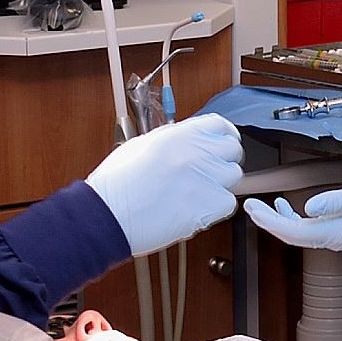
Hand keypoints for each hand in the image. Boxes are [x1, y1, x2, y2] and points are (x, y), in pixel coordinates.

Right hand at [87, 115, 243, 255]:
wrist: (108, 215)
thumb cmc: (117, 184)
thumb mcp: (142, 145)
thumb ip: (172, 139)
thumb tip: (188, 139)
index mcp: (180, 134)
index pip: (220, 126)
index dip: (224, 136)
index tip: (223, 144)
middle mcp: (196, 152)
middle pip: (233, 150)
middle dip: (222, 161)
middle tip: (208, 174)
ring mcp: (205, 178)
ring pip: (233, 177)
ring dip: (219, 185)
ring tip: (195, 194)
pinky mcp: (208, 205)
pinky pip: (227, 203)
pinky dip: (215, 209)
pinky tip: (194, 209)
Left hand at [242, 173, 341, 251]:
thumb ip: (336, 202)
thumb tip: (309, 208)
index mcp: (337, 233)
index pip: (294, 232)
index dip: (270, 222)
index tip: (253, 209)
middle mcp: (334, 238)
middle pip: (292, 235)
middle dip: (267, 222)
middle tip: (249, 206)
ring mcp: (336, 234)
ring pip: (298, 232)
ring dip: (277, 220)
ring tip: (260, 206)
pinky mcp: (339, 227)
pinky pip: (309, 227)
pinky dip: (292, 218)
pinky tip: (284, 206)